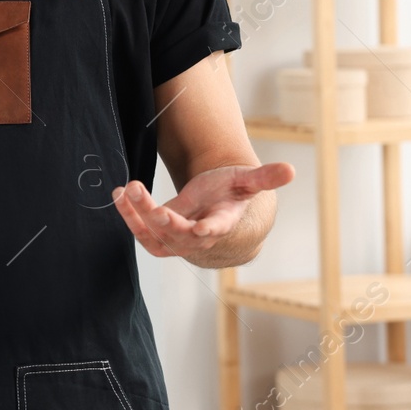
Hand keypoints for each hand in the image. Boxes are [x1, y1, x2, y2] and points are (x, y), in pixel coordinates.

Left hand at [111, 162, 294, 260]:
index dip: (209, 230)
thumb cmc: (234, 198)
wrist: (221, 222)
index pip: (217, 230)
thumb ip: (265, 177)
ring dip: (138, 215)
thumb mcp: (248, 183)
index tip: (200, 228)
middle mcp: (200, 237)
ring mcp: (178, 240)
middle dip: (159, 216)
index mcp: (223, 223)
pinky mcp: (162, 238)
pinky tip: (119, 195)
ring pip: (156, 236)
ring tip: (126, 189)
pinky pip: (143, 233)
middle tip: (141, 193)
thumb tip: (291, 169)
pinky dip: (129, 217)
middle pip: (178, 233)